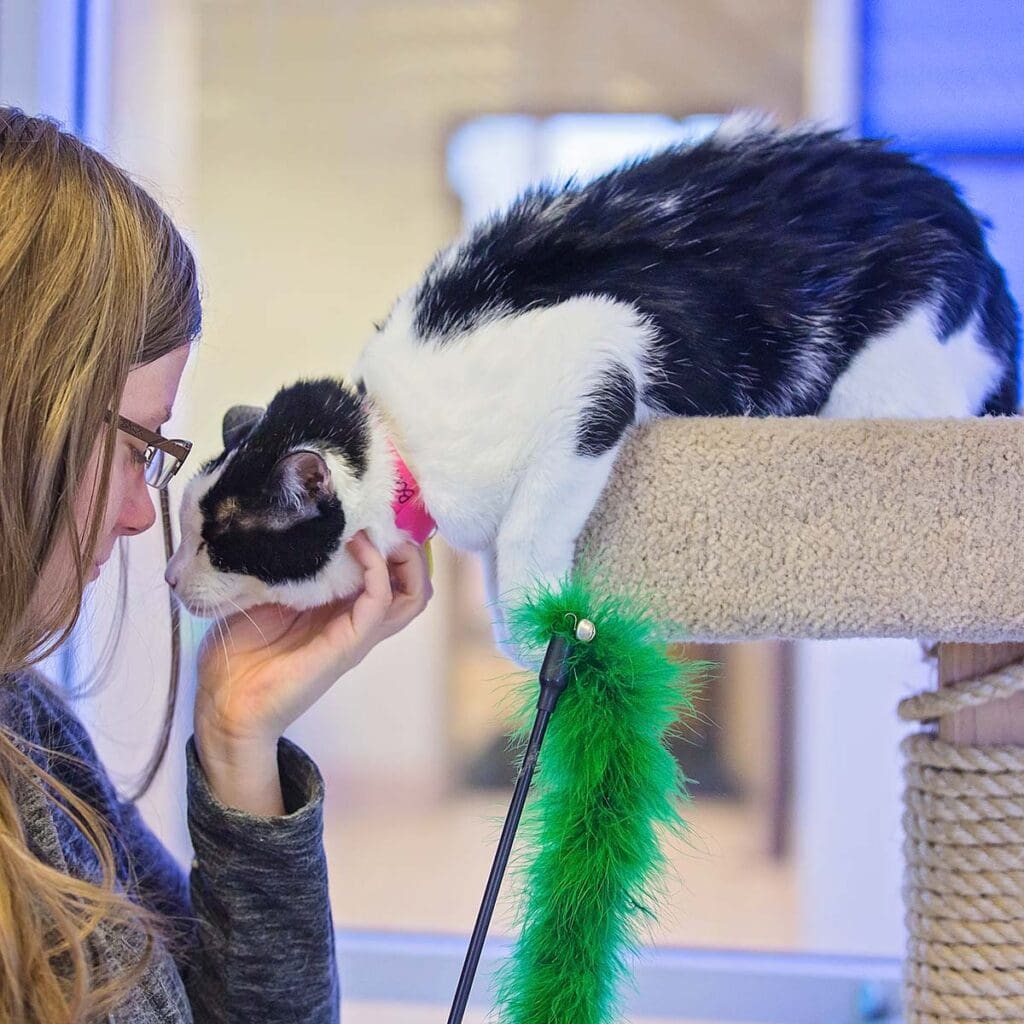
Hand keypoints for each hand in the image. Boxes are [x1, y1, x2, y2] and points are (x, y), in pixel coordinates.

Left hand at [193, 532, 431, 813]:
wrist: (223, 702)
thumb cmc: (238, 650)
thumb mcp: (268, 591)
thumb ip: (290, 564)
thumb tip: (298, 521)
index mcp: (342, 609)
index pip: (392, 575)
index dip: (392, 541)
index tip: (370, 509)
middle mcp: (357, 621)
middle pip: (414, 586)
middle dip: (409, 548)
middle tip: (382, 520)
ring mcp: (356, 634)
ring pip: (412, 597)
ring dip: (404, 558)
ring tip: (378, 532)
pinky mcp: (347, 645)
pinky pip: (379, 603)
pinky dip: (376, 569)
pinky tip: (357, 547)